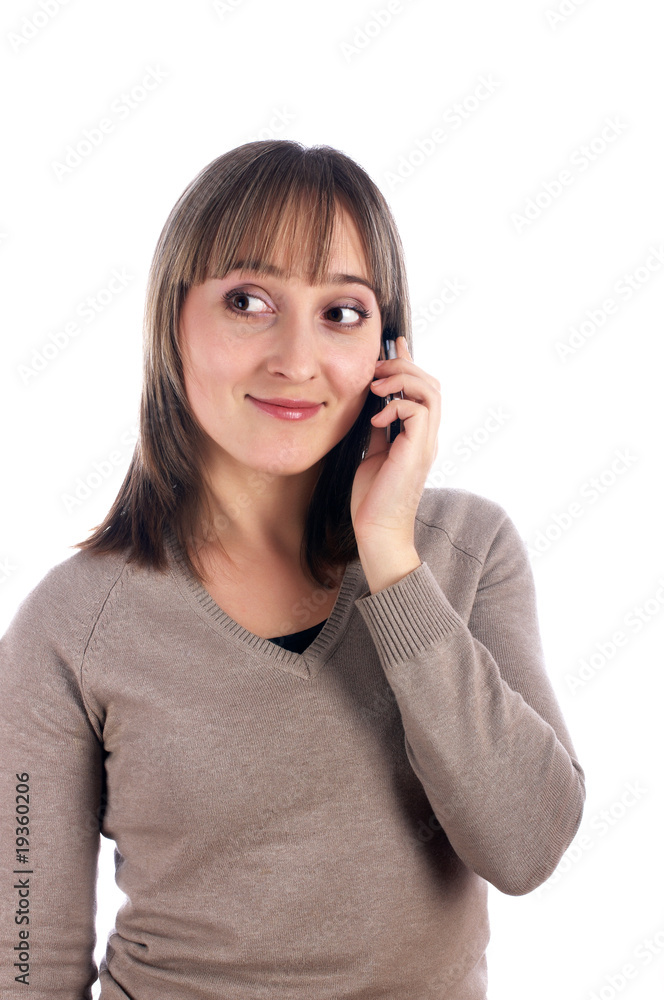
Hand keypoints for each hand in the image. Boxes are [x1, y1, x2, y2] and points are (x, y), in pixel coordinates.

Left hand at [350, 336, 440, 551]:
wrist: (376, 530)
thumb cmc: (372, 499)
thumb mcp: (371, 453)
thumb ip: (378, 429)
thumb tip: (372, 404)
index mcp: (417, 436)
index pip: (422, 390)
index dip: (409, 362)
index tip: (393, 344)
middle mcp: (427, 437)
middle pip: (431, 384)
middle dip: (404, 366)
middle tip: (376, 367)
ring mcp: (425, 443)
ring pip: (431, 391)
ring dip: (402, 379)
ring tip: (376, 386)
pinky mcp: (418, 451)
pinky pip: (419, 411)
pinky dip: (396, 405)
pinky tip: (376, 417)